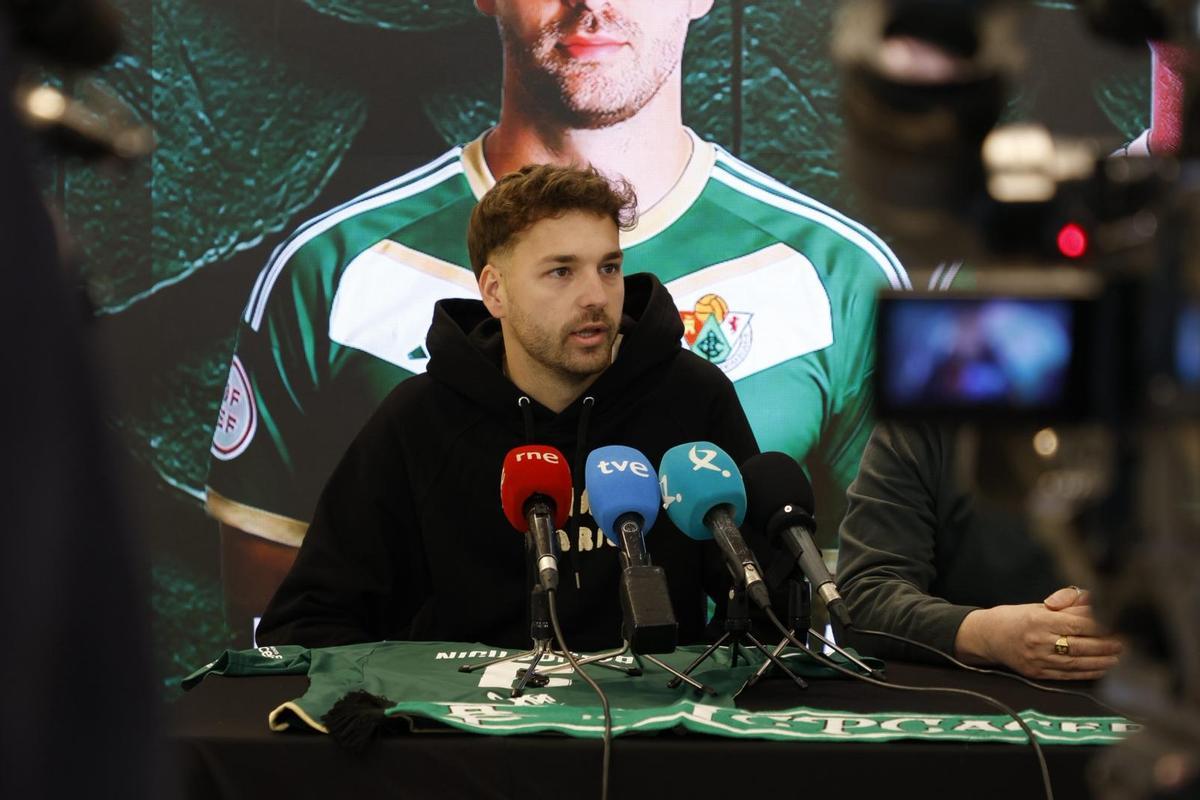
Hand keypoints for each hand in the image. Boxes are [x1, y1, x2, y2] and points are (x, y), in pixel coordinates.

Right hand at [953, 587, 1122, 679]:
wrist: (987, 637)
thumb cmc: (1014, 617)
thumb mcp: (1036, 606)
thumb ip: (1065, 607)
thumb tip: (1093, 604)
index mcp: (1038, 619)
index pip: (1076, 624)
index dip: (1100, 626)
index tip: (1118, 624)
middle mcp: (1038, 641)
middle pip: (1080, 645)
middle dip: (1107, 645)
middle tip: (1127, 642)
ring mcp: (1037, 660)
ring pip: (1077, 662)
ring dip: (1102, 661)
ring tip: (1120, 657)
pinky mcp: (1037, 674)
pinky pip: (1068, 675)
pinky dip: (1088, 673)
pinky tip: (1103, 669)